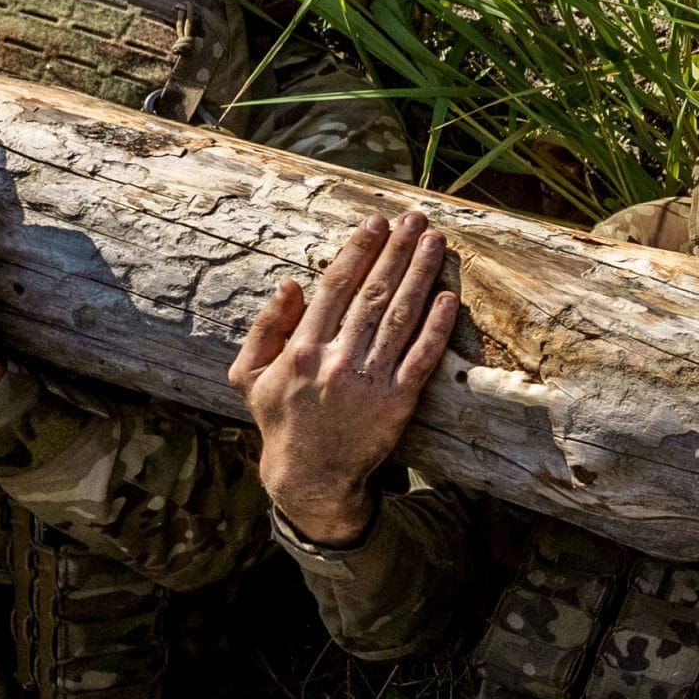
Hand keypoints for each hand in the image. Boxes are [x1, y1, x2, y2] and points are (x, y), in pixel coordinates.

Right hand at [232, 213, 457, 545]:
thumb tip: (289, 284)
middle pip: (373, 294)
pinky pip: (420, 359)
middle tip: (416, 220)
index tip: (376, 223)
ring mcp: (370, 382)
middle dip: (396, 252)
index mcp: (301, 349)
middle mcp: (336, 360)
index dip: (358, 251)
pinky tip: (448, 298)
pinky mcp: (397, 404)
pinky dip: (436, 327)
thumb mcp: (250, 375)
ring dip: (420, 276)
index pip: (335, 288)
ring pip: (399, 318)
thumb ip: (265, 327)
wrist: (310, 477)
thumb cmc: (281, 420)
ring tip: (435, 243)